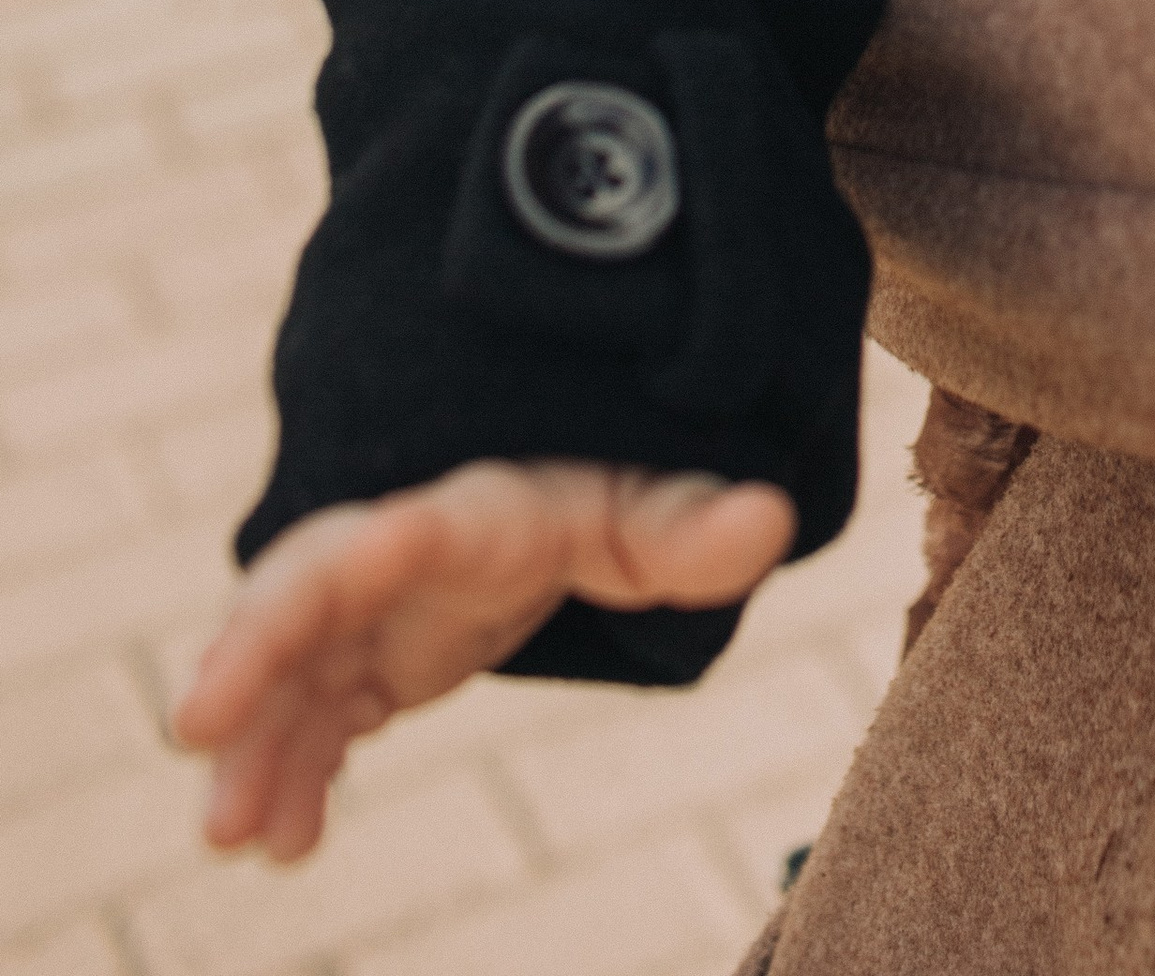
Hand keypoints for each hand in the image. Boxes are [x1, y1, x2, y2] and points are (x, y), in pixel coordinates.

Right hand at [172, 461, 794, 860]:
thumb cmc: (590, 495)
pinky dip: (289, 775)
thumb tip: (771, 520)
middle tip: (195, 726)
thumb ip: (691, 526)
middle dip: (250, 653)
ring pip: (289, 673)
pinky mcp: (359, 664)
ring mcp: (365, 613)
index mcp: (465, 510)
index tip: (317, 589)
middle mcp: (392, 554)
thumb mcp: (640, 513)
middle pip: (305, 592)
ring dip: (255, 746)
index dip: (365, 552)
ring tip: (231, 837)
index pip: (407, 525)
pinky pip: (310, 720)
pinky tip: (281, 846)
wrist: (542, 497)